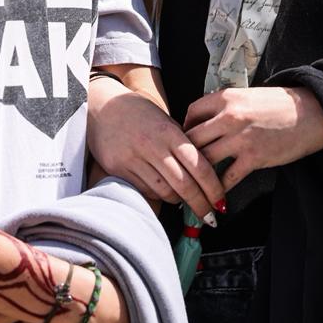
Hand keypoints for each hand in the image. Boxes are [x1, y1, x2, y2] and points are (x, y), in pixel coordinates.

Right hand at [89, 79, 225, 222]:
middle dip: (200, 204)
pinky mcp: (119, 169)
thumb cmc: (138, 113)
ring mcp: (134, 159)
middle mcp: (152, 146)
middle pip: (184, 185)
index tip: (221, 200)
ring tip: (186, 202)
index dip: (213, 187)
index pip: (198, 165)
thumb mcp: (164, 121)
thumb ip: (181, 143)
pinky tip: (164, 193)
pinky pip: (145, 191)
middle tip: (211, 216)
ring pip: (165, 192)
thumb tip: (204, 172)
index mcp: (168, 132)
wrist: (101, 106)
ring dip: (179, 201)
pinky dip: (158, 196)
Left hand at [184, 86, 322, 188]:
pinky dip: (219, 189)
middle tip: (183, 164)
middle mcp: (229, 117)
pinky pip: (227, 177)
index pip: (192, 111)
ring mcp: (240, 139)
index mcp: (227, 97)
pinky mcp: (254, 158)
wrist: (311, 114)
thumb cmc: (280, 104)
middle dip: (184, 153)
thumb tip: (209, 120)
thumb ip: (227, 106)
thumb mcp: (249, 96)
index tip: (186, 136)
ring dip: (197, 173)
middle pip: (192, 138)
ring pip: (204, 159)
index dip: (185, 125)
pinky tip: (215, 196)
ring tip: (192, 184)